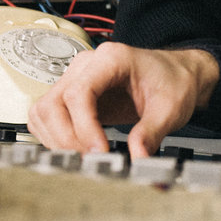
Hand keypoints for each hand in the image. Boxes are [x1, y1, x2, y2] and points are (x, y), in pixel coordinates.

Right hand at [27, 41, 218, 158]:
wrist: (177, 76)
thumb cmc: (174, 82)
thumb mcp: (171, 108)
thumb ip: (152, 133)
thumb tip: (137, 159)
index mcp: (111, 59)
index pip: (79, 93)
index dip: (83, 127)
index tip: (99, 152)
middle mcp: (87, 65)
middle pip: (53, 103)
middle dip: (66, 138)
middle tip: (89, 161)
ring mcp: (76, 79)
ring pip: (43, 111)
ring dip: (56, 140)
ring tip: (83, 158)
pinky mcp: (72, 96)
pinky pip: (46, 116)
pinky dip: (53, 137)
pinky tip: (75, 150)